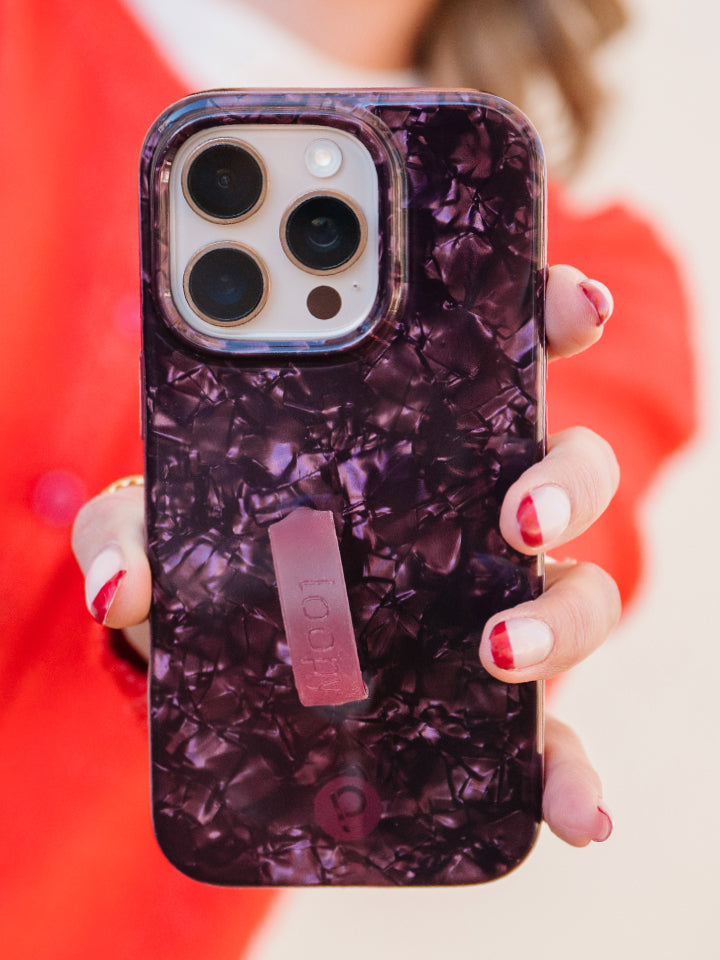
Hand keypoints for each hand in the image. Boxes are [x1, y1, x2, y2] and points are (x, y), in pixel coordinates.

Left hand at [72, 264, 619, 847]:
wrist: (216, 674)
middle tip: (517, 513)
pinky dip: (572, 772)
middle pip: (566, 472)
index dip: (552, 317)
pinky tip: (578, 815)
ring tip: (500, 651)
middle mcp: (473, 517)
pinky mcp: (488, 707)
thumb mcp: (159, 529)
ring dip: (564, 619)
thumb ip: (129, 532)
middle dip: (567, 479)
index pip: (501, 359)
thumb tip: (117, 587)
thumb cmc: (205, 565)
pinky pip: (554, 736)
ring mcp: (491, 607)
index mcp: (414, 442)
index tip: (578, 305)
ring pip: (578, 593)